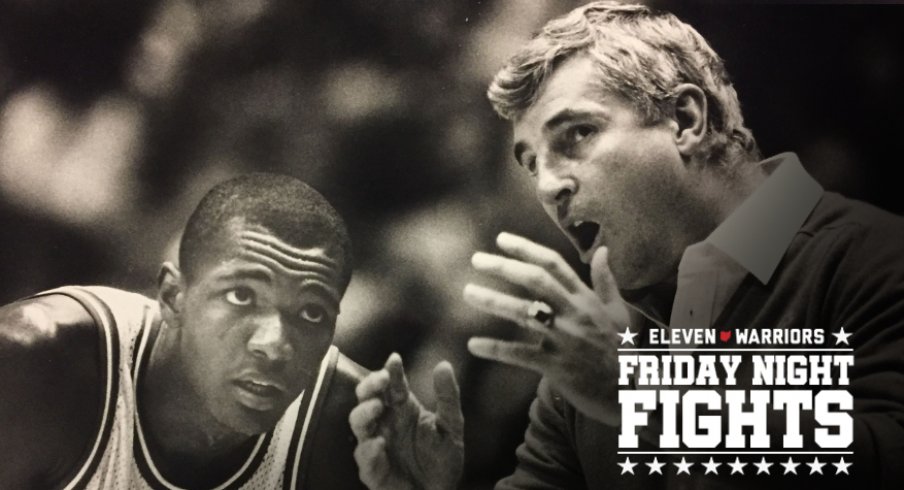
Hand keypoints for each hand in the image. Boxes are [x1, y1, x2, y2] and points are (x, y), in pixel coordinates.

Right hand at [349, 354, 463, 489]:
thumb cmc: (442, 458)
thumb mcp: (451, 425)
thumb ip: (448, 396)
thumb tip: (444, 364)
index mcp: (402, 408)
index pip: (392, 384)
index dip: (391, 370)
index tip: (395, 359)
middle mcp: (385, 423)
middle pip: (367, 397)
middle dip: (370, 385)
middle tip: (382, 379)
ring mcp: (376, 445)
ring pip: (358, 424)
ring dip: (364, 412)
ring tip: (377, 406)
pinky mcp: (374, 471)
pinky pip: (365, 459)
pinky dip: (369, 451)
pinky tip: (379, 443)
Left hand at [463, 232, 629, 424]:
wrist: (632, 394)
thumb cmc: (623, 351)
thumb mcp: (619, 312)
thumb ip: (606, 281)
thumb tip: (603, 250)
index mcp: (586, 299)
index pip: (553, 264)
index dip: (526, 249)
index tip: (500, 239)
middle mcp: (574, 313)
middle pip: (535, 281)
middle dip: (504, 267)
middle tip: (476, 260)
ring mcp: (564, 339)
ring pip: (523, 314)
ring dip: (493, 301)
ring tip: (468, 292)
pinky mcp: (556, 366)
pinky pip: (519, 355)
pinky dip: (495, 349)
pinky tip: (473, 344)